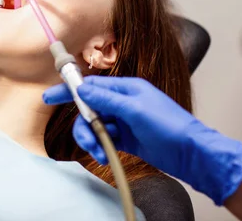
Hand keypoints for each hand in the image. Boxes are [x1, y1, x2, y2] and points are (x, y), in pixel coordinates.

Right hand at [43, 76, 241, 204]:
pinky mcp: (126, 138)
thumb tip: (82, 88)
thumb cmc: (171, 127)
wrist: (193, 154)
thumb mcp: (136, 110)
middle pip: (89, 108)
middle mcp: (122, 102)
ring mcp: (124, 120)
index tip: (49, 97)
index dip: (69, 91)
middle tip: (84, 139)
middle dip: (83, 124)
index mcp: (126, 88)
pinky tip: (106, 156)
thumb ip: (107, 98)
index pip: (91, 85)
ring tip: (99, 152)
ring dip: (92, 139)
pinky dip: (102, 147)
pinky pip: (104, 139)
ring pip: (95, 126)